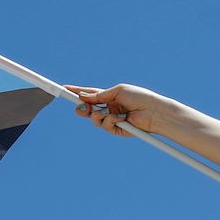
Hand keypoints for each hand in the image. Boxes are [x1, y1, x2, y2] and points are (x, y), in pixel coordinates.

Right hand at [64, 84, 187, 140]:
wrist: (154, 111)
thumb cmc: (140, 97)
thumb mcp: (118, 91)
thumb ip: (100, 95)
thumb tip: (84, 96)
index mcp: (109, 96)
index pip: (90, 94)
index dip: (77, 92)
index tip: (65, 89)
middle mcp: (109, 108)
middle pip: (88, 109)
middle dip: (82, 108)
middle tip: (81, 108)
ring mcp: (112, 119)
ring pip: (95, 120)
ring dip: (98, 115)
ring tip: (107, 112)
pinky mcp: (117, 130)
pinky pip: (106, 126)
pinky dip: (111, 121)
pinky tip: (120, 118)